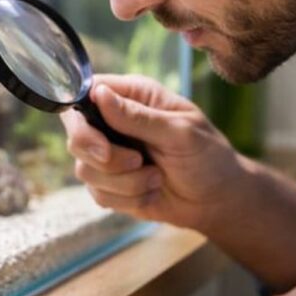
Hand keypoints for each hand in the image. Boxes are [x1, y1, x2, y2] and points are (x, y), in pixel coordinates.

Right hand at [60, 73, 244, 229]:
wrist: (218, 200)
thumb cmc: (208, 156)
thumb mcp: (181, 132)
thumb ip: (139, 117)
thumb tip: (99, 94)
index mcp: (132, 97)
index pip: (85, 95)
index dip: (82, 118)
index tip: (103, 142)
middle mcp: (114, 123)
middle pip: (77, 137)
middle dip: (105, 158)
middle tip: (137, 162)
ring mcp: (109, 155)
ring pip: (85, 170)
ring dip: (125, 183)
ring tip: (157, 179)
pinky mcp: (110, 185)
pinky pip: (98, 195)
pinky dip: (128, 199)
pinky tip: (152, 192)